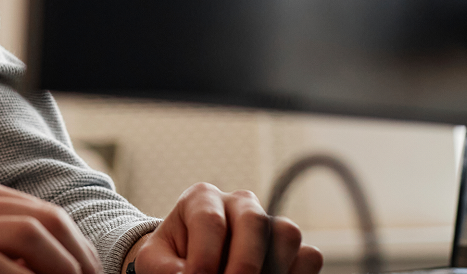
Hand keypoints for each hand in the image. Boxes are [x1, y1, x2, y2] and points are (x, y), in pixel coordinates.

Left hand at [126, 183, 321, 273]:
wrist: (185, 264)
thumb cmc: (171, 260)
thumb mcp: (157, 261)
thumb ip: (169, 269)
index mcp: (202, 199)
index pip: (210, 222)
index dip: (204, 258)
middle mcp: (239, 203)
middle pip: (254, 221)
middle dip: (244, 263)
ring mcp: (269, 222)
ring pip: (286, 234)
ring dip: (272, 267)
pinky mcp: (291, 247)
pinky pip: (308, 256)